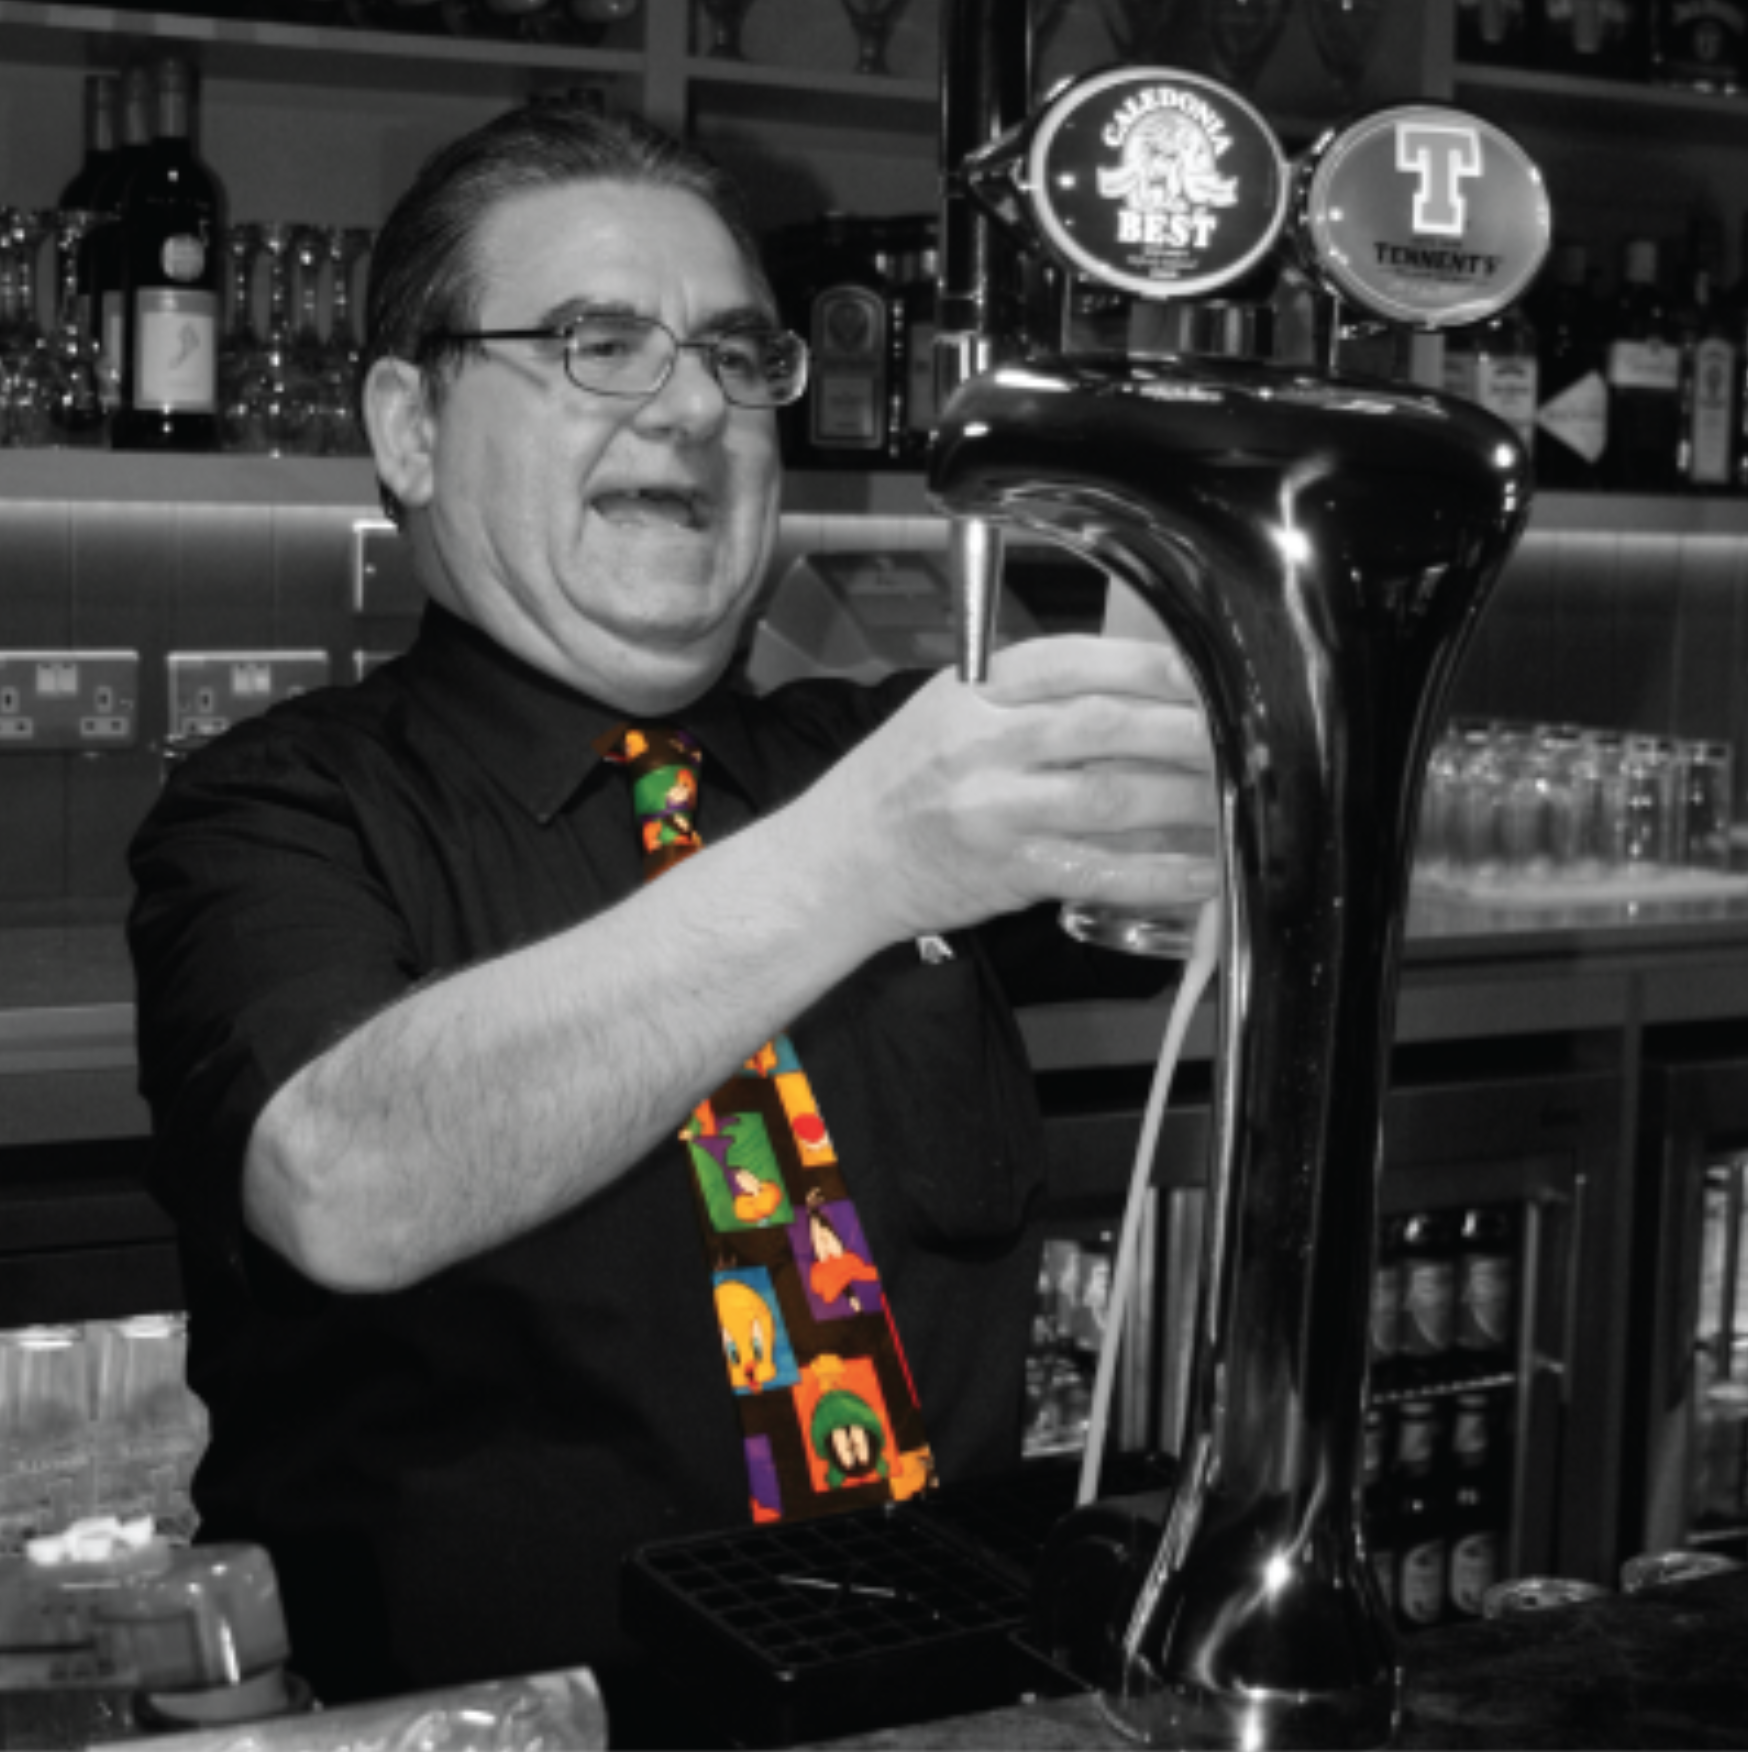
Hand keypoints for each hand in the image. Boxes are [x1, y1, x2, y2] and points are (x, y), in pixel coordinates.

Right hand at [806, 635, 1217, 943]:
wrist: (839, 863)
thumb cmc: (898, 784)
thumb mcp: (947, 710)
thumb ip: (1027, 696)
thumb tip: (1136, 688)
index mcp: (974, 692)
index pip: (1075, 663)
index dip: (1149, 666)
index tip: (1208, 669)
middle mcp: (985, 745)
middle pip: (1106, 725)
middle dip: (1187, 728)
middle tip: (1248, 734)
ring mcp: (997, 811)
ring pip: (1112, 795)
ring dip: (1188, 796)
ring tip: (1240, 795)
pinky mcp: (1010, 873)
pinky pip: (1101, 868)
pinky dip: (1160, 870)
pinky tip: (1204, 868)